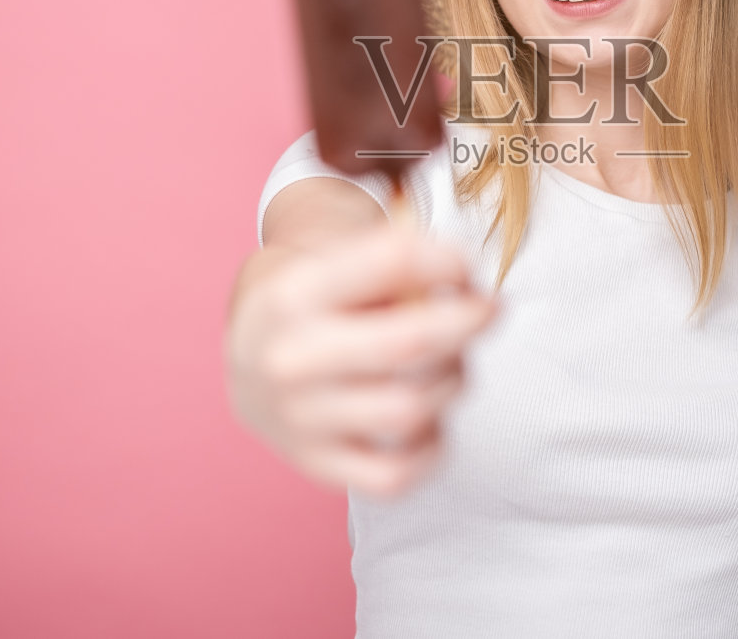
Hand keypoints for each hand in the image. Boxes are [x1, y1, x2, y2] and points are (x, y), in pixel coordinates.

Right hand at [225, 223, 497, 497]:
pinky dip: (431, 449)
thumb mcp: (336, 262)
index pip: (390, 263)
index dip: (447, 262)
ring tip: (452, 364)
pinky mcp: (317, 465)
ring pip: (409, 409)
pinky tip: (432, 418)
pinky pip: (395, 475)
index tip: (465, 268)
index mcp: (294, 294)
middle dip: (467, 323)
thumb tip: (469, 290)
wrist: (247, 356)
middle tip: (490, 310)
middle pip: (406, 344)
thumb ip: (399, 266)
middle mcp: (291, 358)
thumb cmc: (314, 304)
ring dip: (452, 381)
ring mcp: (300, 419)